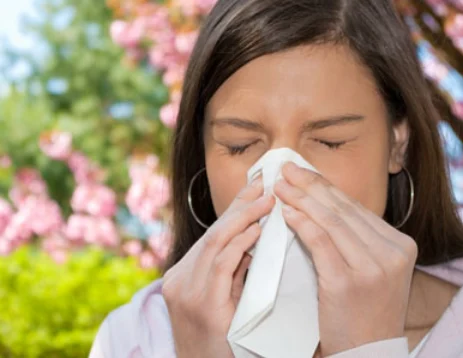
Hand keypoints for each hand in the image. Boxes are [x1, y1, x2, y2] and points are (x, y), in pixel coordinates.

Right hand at [162, 177, 274, 357]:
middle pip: (213, 233)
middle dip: (240, 206)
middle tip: (263, 185)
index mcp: (182, 276)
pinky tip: (256, 231)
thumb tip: (254, 237)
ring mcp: (186, 292)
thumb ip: (232, 269)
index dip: (233, 208)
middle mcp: (178, 280)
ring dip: (243, 219)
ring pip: (215, 243)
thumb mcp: (221, 299)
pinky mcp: (202, 306)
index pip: (211, 235)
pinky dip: (240, 244)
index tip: (253, 187)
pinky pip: (222, 265)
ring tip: (266, 202)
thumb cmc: (221, 341)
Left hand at [274, 162, 417, 356]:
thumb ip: (353, 237)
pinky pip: (320, 242)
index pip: (354, 207)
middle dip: (310, 185)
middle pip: (342, 209)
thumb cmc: (362, 309)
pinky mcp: (348, 283)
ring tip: (280, 186)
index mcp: (399, 244)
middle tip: (286, 169)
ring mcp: (372, 267)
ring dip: (301, 199)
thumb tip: (318, 202)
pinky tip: (286, 212)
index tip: (302, 172)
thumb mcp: (370, 268)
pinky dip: (301, 223)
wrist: (367, 352)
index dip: (324, 186)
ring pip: (331, 220)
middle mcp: (392, 252)